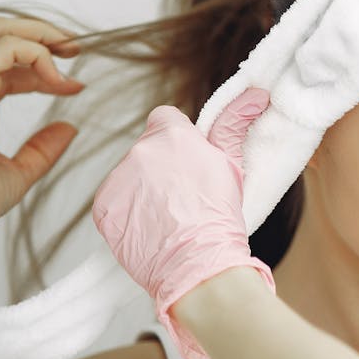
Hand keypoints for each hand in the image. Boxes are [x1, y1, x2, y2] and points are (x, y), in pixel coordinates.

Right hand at [0, 14, 84, 240]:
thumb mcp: (16, 174)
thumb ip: (41, 150)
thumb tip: (69, 130)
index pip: (1, 65)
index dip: (40, 67)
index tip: (74, 85)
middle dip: (39, 32)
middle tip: (75, 48)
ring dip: (42, 33)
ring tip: (72, 51)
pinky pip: (7, 47)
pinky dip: (39, 53)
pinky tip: (58, 82)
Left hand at [92, 88, 274, 358]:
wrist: (200, 265)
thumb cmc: (221, 217)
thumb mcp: (233, 166)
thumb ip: (235, 124)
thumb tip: (256, 92)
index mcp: (173, 135)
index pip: (165, 119)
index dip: (177, 140)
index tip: (188, 162)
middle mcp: (140, 151)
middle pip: (147, 150)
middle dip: (161, 168)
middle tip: (184, 197)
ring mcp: (117, 179)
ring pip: (130, 176)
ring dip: (143, 190)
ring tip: (168, 217)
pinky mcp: (102, 207)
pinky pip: (114, 202)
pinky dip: (127, 213)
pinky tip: (150, 228)